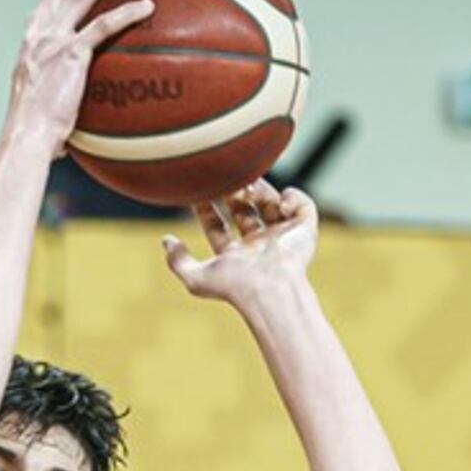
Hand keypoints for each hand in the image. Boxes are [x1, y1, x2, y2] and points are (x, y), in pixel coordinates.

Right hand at [7, 0, 154, 156]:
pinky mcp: (72, 52)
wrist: (27, 136)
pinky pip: (104, 24)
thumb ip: (55, 102)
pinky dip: (127, 12)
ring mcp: (54, 41)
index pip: (42, 10)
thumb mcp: (40, 111)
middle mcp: (39, 37)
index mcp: (29, 49)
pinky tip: (146, 6)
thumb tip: (68, 130)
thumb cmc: (34, 135)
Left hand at [162, 181, 319, 305]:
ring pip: (271, 202)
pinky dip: (293, 197)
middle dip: (234, 194)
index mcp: (236, 256)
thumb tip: (166, 241)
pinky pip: (303, 205)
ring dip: (260, 190)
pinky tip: (281, 203)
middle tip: (227, 181)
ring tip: (249, 187)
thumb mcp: (196, 278)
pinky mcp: (304, 232)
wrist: (269, 289)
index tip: (198, 193)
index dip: (206, 210)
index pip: (218, 227)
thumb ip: (178, 261)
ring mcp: (282, 238)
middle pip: (245, 211)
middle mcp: (259, 245)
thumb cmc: (235, 287)